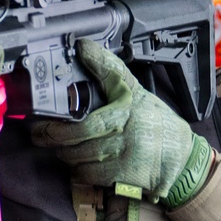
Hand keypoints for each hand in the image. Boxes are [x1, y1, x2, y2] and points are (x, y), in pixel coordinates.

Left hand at [30, 39, 211, 207]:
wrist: (181, 156)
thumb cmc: (153, 122)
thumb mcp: (136, 92)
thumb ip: (109, 71)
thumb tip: (83, 46)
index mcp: (129, 101)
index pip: (105, 84)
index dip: (89, 75)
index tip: (64, 79)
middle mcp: (129, 124)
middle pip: (80, 130)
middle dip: (53, 134)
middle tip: (39, 134)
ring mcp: (128, 150)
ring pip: (81, 153)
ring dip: (65, 153)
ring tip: (59, 149)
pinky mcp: (126, 173)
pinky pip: (91, 173)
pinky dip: (79, 170)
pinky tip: (78, 164)